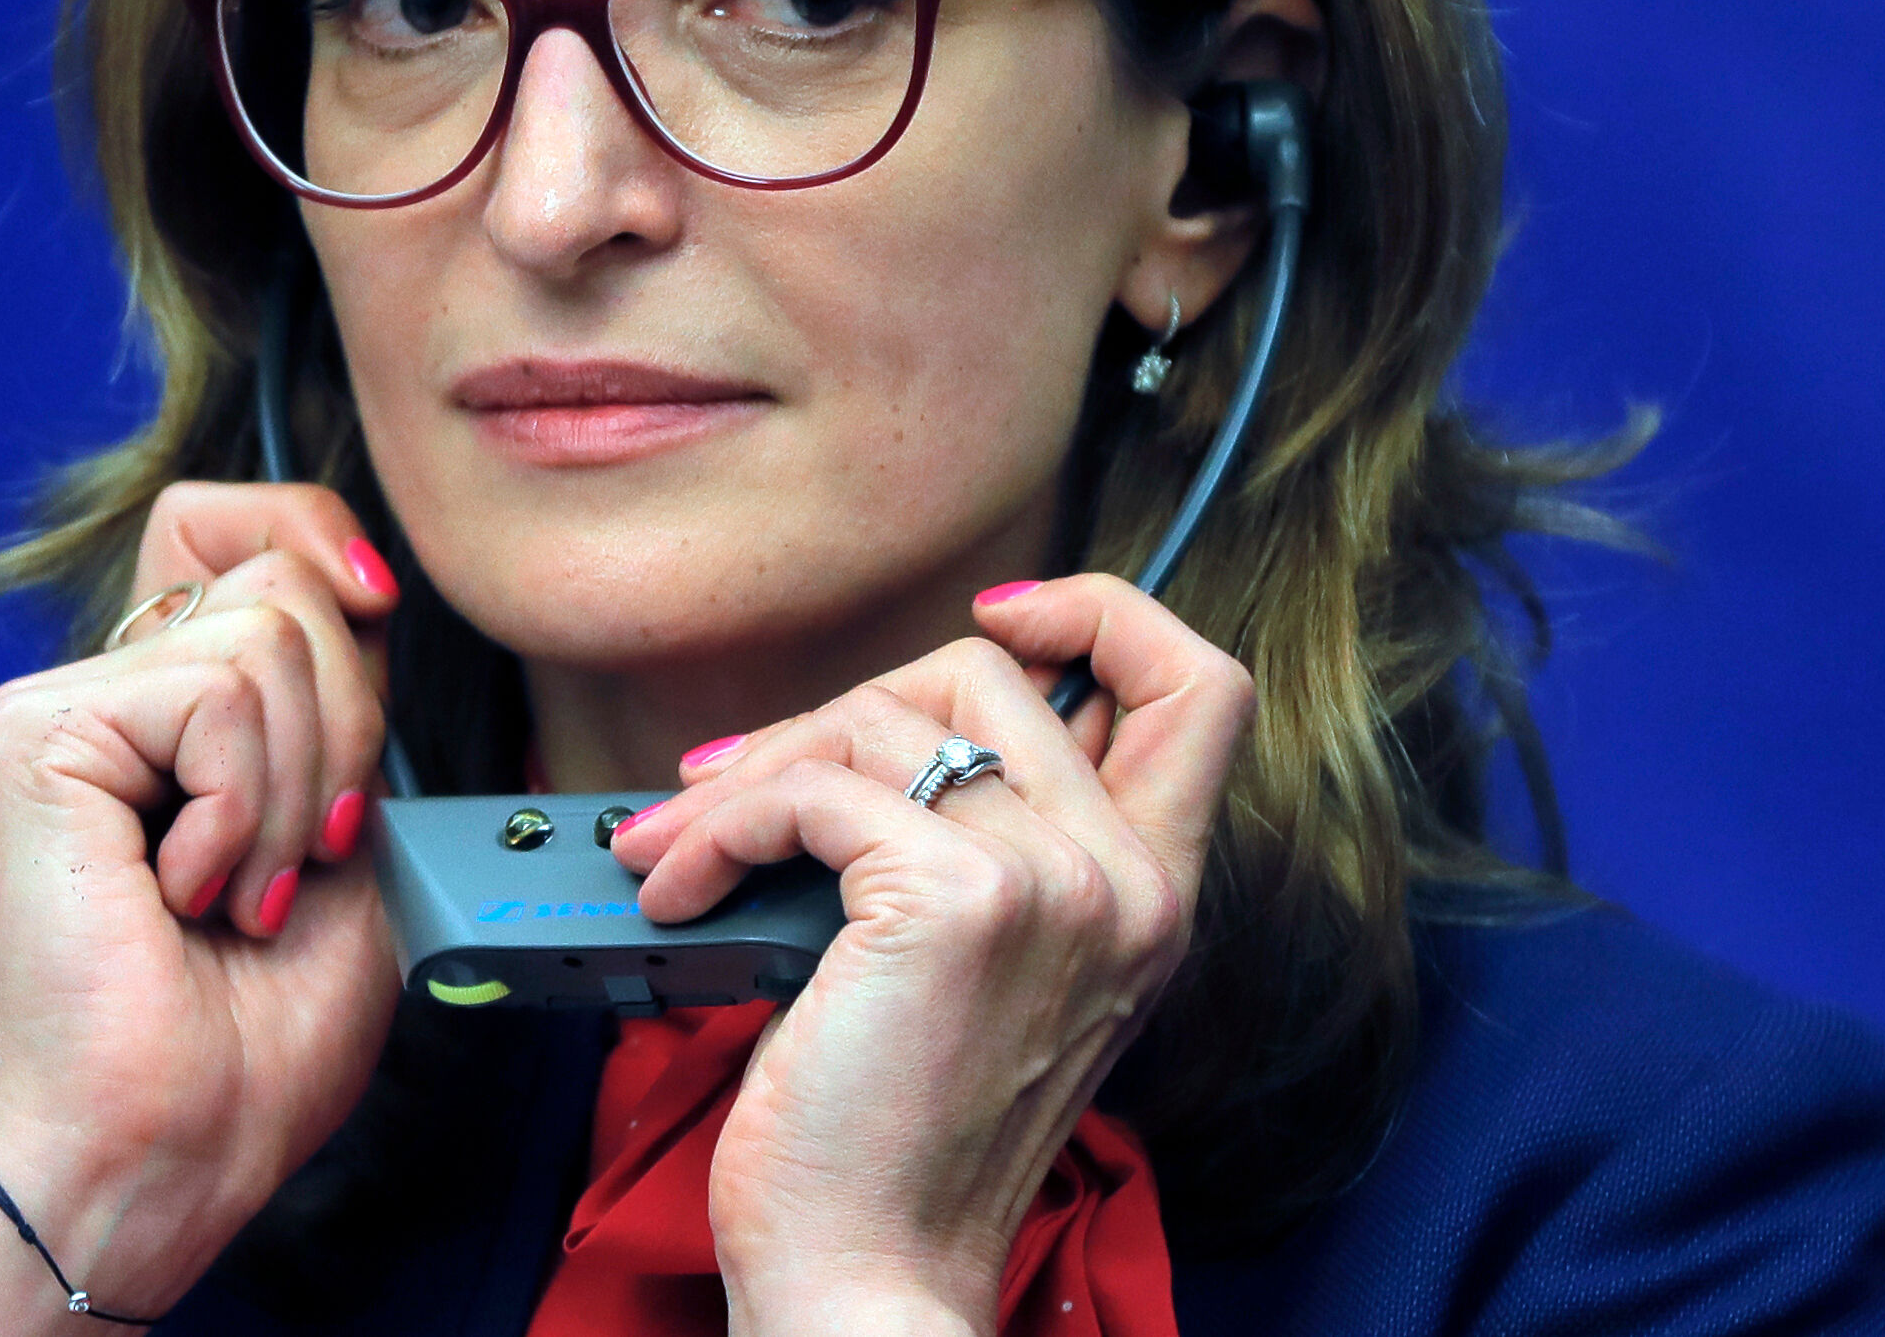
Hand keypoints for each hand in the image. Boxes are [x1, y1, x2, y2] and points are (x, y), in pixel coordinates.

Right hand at [0, 482, 402, 1313]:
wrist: (175, 1145)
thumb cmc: (259, 1029)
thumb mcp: (349, 827)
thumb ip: (341, 702)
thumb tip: (359, 588)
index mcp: (168, 704)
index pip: (235, 526)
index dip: (317, 535)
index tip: (377, 604)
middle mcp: (102, 686)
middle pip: (281, 578)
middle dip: (347, 722)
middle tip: (303, 854)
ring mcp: (55, 704)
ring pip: (268, 636)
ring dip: (300, 792)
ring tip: (244, 893)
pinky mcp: (31, 735)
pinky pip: (218, 697)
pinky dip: (246, 809)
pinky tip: (189, 894)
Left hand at [606, 575, 1254, 1334]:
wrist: (873, 1277)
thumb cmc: (902, 1143)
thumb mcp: (994, 976)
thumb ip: (991, 848)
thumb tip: (882, 726)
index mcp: (1153, 894)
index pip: (1202, 683)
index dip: (1105, 614)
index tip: (999, 621)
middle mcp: (1126, 878)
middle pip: (995, 668)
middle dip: (848, 704)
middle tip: (754, 784)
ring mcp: (1051, 881)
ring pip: (885, 714)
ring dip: (756, 770)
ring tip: (686, 843)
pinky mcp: (951, 898)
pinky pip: (810, 787)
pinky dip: (721, 824)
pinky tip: (682, 885)